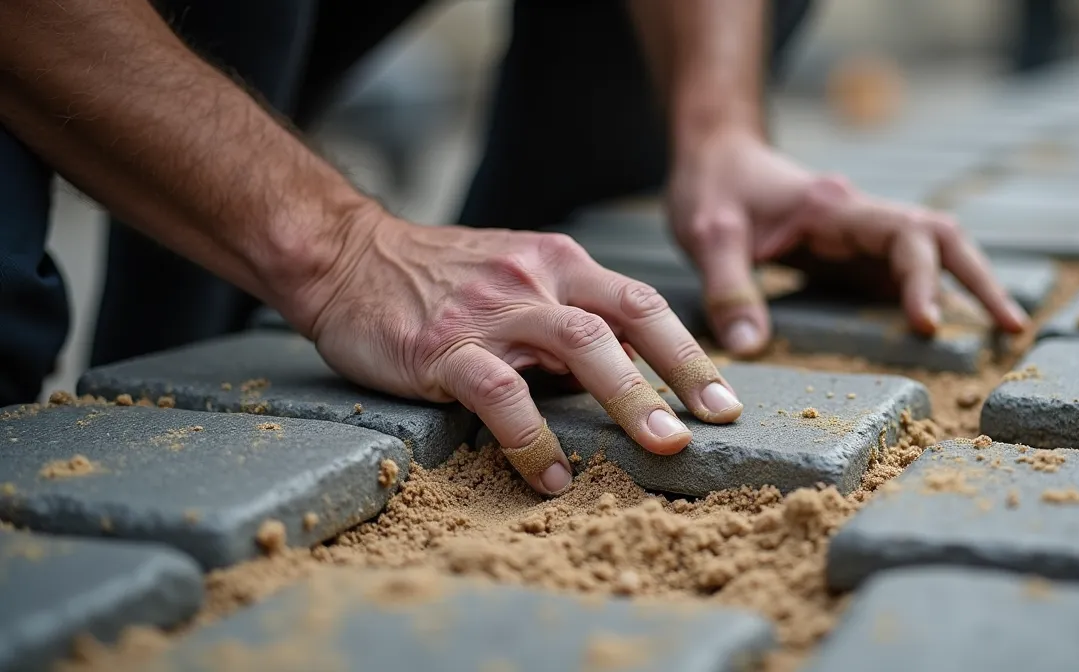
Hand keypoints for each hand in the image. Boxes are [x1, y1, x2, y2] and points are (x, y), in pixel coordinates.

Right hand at [287, 207, 744, 494]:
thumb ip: (570, 315)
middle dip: (682, 371)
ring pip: (580, 347)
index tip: (724, 399)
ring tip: (661, 447)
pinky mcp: (445, 349)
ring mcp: (493, 312)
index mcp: (560, 263)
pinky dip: (534, 438)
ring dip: (629, 398)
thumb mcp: (517, 277)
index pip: (641, 303)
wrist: (347, 258)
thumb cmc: (440, 279)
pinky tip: (554, 476)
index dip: (689, 351)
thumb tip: (632, 368)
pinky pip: (502, 395)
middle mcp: (537, 278)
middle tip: (716, 422)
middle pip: (628, 318)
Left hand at [666, 129, 1030, 355]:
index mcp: (836, 209)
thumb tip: (748, 350)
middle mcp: (861, 220)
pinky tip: (947, 336)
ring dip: (969, 288)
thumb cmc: (713, 186)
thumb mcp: (707, 234)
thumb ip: (728, 286)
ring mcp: (862, 239)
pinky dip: (933, 300)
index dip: (923, 279)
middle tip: (1012, 331)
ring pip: (934, 255)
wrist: (716, 155)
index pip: (905, 236)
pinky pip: (905, 277)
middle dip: (980, 280)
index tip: (926, 325)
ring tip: (1002, 336)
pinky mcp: (853, 258)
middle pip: (942, 239)